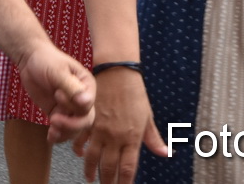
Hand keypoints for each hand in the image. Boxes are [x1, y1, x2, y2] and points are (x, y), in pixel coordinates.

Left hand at [17, 42, 95, 143]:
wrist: (30, 60)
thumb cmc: (46, 60)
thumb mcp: (58, 72)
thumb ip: (71, 87)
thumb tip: (86, 103)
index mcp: (86, 85)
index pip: (88, 104)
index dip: (75, 107)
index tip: (58, 96)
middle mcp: (81, 98)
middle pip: (84, 120)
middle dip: (70, 125)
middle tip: (53, 120)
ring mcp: (70, 107)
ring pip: (74, 128)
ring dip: (64, 133)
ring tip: (51, 131)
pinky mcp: (58, 113)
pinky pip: (62, 129)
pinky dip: (57, 135)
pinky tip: (50, 137)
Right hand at [78, 67, 167, 183]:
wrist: (116, 72)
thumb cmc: (135, 93)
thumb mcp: (148, 116)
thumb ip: (154, 138)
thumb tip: (165, 153)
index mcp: (131, 137)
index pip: (127, 168)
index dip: (124, 183)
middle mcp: (114, 136)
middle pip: (108, 167)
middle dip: (107, 182)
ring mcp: (99, 129)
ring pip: (92, 157)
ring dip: (91, 171)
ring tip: (90, 179)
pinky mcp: (87, 119)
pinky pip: (80, 139)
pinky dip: (79, 149)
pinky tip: (79, 155)